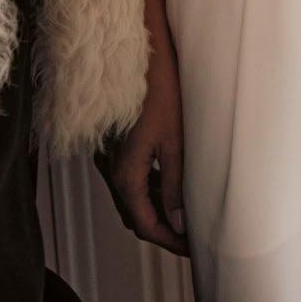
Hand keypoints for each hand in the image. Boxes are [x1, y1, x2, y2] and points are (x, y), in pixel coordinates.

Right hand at [96, 29, 187, 256]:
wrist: (137, 52)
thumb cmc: (159, 90)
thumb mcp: (174, 141)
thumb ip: (175, 185)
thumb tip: (179, 223)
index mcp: (125, 175)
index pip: (145, 224)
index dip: (169, 241)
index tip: (192, 249)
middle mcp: (110, 170)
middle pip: (134, 215)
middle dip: (161, 230)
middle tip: (190, 237)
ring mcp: (108, 157)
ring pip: (130, 198)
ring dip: (154, 210)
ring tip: (183, 215)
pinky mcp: (113, 144)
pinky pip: (128, 178)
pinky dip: (147, 189)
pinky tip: (168, 183)